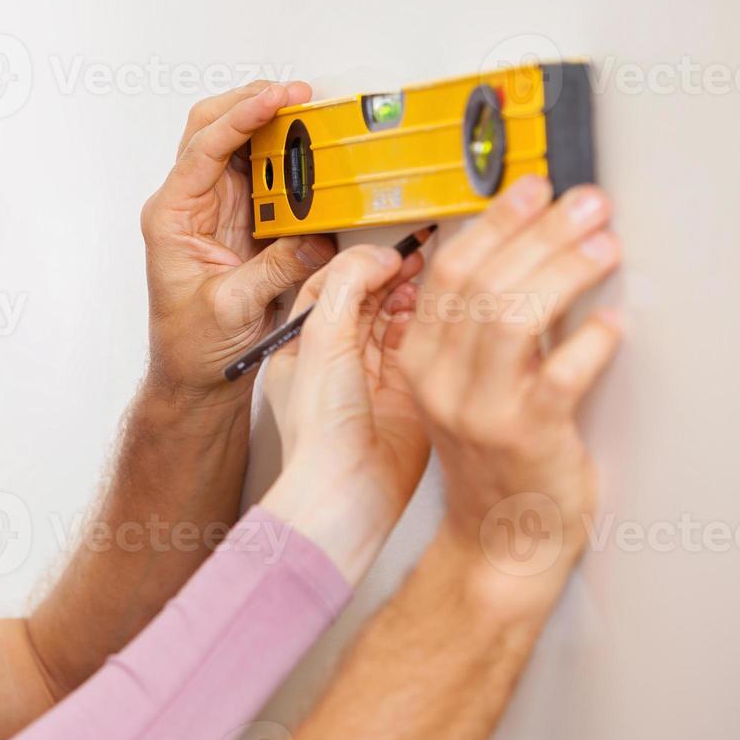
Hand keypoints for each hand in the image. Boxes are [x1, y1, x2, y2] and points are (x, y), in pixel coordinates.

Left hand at [141, 82, 336, 404]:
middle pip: (213, 129)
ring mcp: (217, 210)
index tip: (277, 99)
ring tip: (313, 117)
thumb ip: (275, 269)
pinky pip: (267, 178)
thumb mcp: (233, 308)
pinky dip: (290, 162)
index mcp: (172, 217)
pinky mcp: (244, 223)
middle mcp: (190, 205)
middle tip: (300, 96)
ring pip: (240, 147)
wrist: (194, 377)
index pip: (203, 148)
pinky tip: (314, 157)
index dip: (241, 118)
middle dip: (254, 103)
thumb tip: (315, 236)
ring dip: (274, 128)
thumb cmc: (192, 346)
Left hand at [258, 243, 430, 582]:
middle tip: (416, 256)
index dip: (358, 263)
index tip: (387, 249)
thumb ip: (344, 289)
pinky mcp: (406, 394)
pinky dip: (429, 326)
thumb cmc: (320, 432)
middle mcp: (336, 359)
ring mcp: (372, 377)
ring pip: (394, 320)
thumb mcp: (321, 342)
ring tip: (428, 279)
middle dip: (390, 275)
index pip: (329, 286)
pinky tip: (437, 312)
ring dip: (411, 297)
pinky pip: (419, 348)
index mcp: (302, 345)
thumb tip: (375, 256)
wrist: (349, 490)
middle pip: (366, 299)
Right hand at [399, 177, 622, 601]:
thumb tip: (525, 250)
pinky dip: (591, 341)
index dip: (494, 223)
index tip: (532, 189)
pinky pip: (560, 375)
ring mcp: (480, 409)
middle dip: (539, 232)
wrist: (499, 536)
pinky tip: (612, 322)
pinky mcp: (525, 436)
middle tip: (585, 205)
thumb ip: (476, 329)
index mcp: (420, 359)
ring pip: (512, 318)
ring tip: (603, 247)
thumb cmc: (489, 457)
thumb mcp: (461, 387)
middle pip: (482, 284)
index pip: (450, 272)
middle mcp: (441, 380)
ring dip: (564, 272)